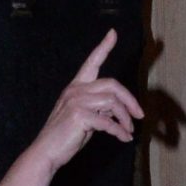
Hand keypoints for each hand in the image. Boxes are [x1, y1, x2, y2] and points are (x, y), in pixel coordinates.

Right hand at [0, 31, 142, 185]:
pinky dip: (119, 131)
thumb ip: (98, 107)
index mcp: (75, 87)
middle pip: (112, 85)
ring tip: (128, 131)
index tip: (113, 33)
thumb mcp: (83, 116)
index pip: (91, 62)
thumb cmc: (65, 137)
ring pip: (113, 103)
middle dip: (130, 100)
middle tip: (139, 115)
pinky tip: (124, 138)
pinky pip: (108, 122)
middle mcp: (76, 89)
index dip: (103, 47)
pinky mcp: (80, 116)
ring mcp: (77, 101)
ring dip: (125, 119)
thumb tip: (118, 108)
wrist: (46, 152)